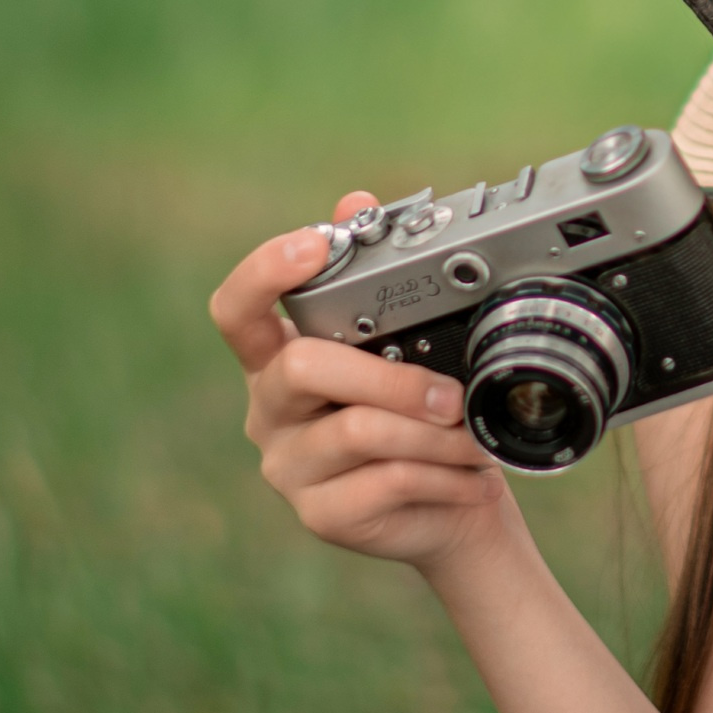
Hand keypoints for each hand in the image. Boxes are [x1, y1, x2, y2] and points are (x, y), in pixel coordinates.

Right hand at [210, 192, 512, 570]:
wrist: (449, 504)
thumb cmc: (420, 413)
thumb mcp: (406, 343)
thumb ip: (377, 276)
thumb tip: (356, 199)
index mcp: (280, 356)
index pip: (237, 309)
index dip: (263, 272)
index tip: (316, 243)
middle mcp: (271, 409)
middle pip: (303, 368)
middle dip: (389, 377)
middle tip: (451, 395)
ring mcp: (289, 466)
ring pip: (356, 431)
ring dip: (432, 434)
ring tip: (475, 439)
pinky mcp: (320, 513)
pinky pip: (384, 481)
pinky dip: (441, 475)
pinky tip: (472, 479)